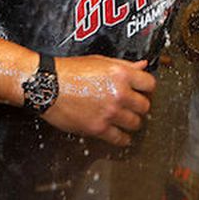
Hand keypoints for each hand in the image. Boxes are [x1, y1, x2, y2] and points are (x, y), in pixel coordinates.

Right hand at [40, 55, 156, 146]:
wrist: (48, 85)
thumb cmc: (70, 71)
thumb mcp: (100, 61)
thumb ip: (124, 65)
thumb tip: (142, 66)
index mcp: (121, 74)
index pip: (150, 84)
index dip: (147, 88)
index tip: (144, 91)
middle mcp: (119, 93)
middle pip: (145, 106)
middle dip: (140, 106)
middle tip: (134, 106)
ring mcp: (110, 112)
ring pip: (135, 123)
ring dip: (132, 122)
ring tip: (126, 119)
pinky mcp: (98, 128)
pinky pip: (120, 138)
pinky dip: (123, 139)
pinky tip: (121, 135)